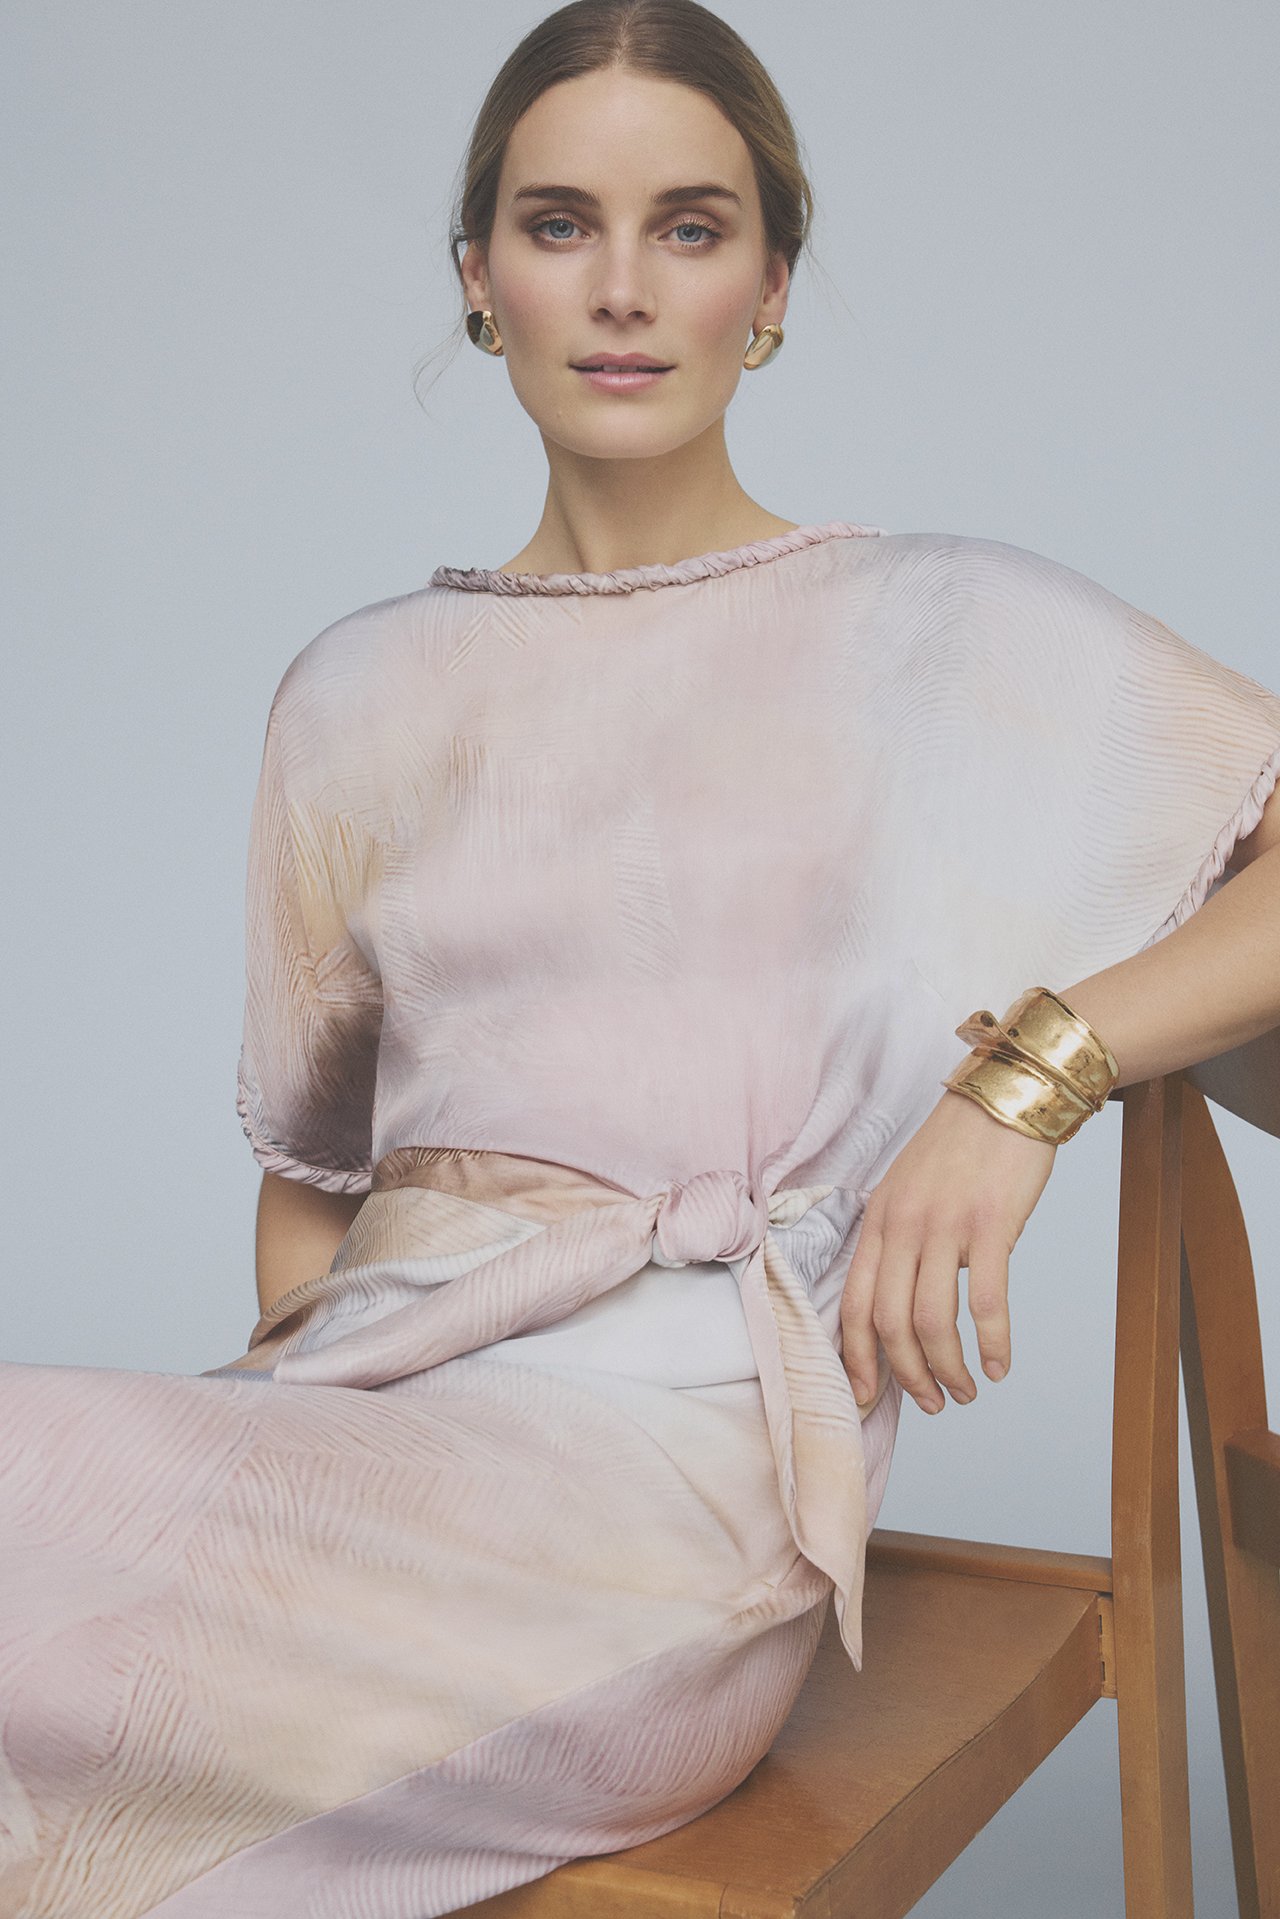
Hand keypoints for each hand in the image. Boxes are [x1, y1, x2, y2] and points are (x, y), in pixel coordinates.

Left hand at [840, 1088, 1057, 1414]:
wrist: (1005, 1098)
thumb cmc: (960, 1148)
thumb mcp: (907, 1189)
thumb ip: (899, 1241)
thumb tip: (902, 1307)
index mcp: (879, 1220)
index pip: (853, 1303)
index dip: (856, 1358)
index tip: (865, 1396)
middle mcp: (903, 1226)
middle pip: (889, 1322)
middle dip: (907, 1376)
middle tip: (933, 1402)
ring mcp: (945, 1226)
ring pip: (932, 1321)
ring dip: (948, 1369)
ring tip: (966, 1392)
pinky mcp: (991, 1226)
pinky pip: (986, 1301)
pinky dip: (992, 1344)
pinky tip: (999, 1365)